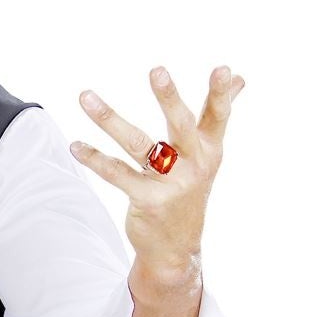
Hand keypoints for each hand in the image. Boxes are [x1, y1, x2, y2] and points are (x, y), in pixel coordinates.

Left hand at [70, 65, 243, 281]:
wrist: (177, 247)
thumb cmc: (190, 189)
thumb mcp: (208, 153)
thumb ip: (217, 113)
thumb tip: (240, 78)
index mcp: (209, 149)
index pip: (217, 116)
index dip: (220, 93)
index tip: (223, 69)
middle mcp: (193, 164)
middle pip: (179, 124)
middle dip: (168, 97)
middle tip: (156, 70)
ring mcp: (170, 183)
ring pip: (137, 144)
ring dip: (109, 119)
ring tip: (86, 97)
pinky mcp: (147, 200)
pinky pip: (117, 174)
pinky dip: (94, 159)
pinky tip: (75, 146)